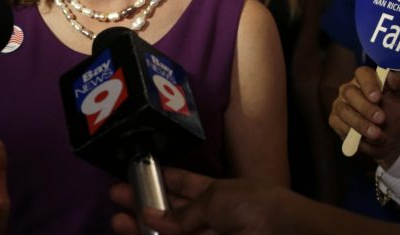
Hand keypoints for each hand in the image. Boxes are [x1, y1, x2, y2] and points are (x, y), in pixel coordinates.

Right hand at [110, 168, 299, 234]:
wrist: (283, 233)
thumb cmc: (253, 206)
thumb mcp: (215, 199)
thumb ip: (183, 213)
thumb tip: (151, 216)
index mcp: (215, 192)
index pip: (182, 182)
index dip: (160, 177)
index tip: (136, 170)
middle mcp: (207, 215)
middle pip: (170, 210)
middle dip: (143, 202)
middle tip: (116, 195)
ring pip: (168, 232)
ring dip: (142, 227)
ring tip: (116, 219)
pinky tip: (137, 232)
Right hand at [329, 66, 399, 168]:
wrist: (393, 137)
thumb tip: (391, 75)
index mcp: (367, 79)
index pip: (362, 73)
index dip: (368, 84)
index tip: (377, 97)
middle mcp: (351, 88)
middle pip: (349, 92)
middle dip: (365, 107)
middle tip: (381, 119)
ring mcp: (341, 104)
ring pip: (344, 110)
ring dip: (360, 123)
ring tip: (377, 134)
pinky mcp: (336, 120)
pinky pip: (339, 124)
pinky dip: (352, 132)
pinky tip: (365, 138)